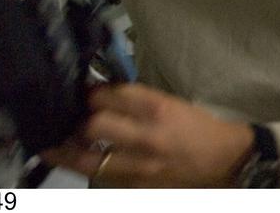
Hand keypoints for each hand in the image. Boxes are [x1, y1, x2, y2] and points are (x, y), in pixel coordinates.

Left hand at [41, 83, 254, 186]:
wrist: (225, 160)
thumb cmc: (197, 126)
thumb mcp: (171, 104)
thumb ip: (136, 101)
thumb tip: (100, 95)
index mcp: (158, 108)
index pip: (112, 95)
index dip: (92, 93)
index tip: (86, 93)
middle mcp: (147, 136)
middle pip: (95, 125)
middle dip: (80, 119)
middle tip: (73, 116)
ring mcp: (139, 166)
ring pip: (88, 161)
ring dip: (68, 150)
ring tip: (54, 142)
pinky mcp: (136, 186)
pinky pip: (100, 177)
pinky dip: (84, 167)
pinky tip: (74, 160)